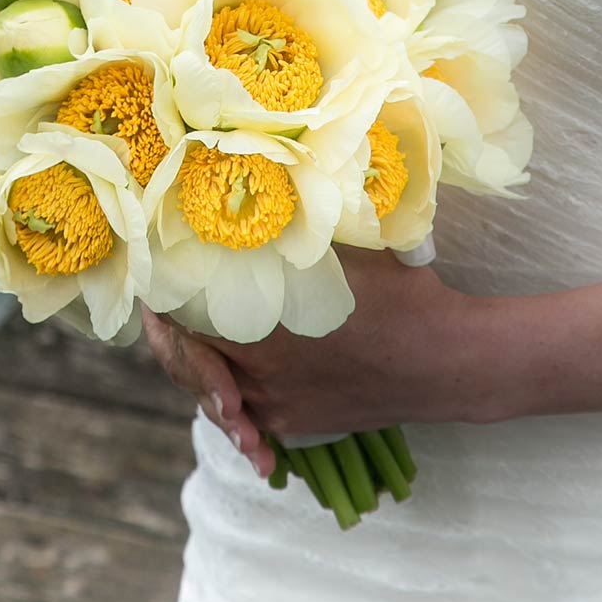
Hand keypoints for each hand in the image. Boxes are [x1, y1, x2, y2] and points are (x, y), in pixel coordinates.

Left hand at [142, 244, 489, 477]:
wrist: (448, 360)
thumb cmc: (398, 290)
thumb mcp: (341, 245)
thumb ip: (291, 223)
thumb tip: (249, 177)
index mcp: (258, 323)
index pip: (176, 312)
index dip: (159, 289)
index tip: (154, 266)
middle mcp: (254, 371)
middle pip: (183, 354)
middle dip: (170, 329)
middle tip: (161, 303)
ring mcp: (271, 404)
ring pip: (209, 385)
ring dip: (199, 363)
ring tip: (191, 339)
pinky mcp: (291, 424)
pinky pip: (242, 412)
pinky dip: (232, 400)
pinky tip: (231, 396)